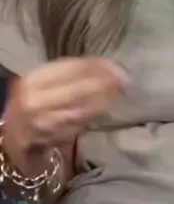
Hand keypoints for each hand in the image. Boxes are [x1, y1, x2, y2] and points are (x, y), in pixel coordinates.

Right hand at [2, 57, 127, 158]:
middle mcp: (36, 100)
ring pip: (83, 108)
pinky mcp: (53, 138)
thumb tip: (107, 65)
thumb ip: (71, 72)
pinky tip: (109, 106)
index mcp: (34, 78)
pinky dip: (98, 114)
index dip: (97, 66)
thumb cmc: (36, 99)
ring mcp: (45, 122)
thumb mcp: (46, 80)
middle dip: (105, 83)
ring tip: (122, 91)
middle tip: (126, 78)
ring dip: (106, 99)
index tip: (116, 65)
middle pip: (79, 88)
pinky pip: (82, 123)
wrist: (16, 134)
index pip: (72, 68)